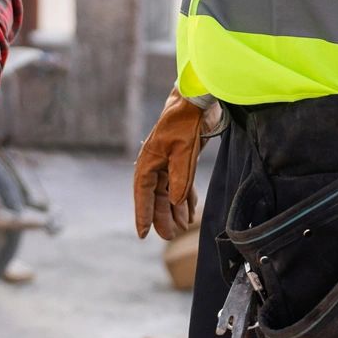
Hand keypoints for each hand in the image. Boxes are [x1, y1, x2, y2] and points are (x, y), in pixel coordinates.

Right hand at [133, 89, 215, 240]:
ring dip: (175, 210)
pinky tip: (190, 210)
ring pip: (169, 192)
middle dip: (162, 217)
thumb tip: (174, 203)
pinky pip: (180, 184)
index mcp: (149, 161)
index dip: (143, 214)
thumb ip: (180, 178)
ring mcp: (168, 162)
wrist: (195, 101)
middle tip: (169, 236)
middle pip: (156, 196)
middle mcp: (156, 164)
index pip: (143, 193)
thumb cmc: (184, 122)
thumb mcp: (183, 151)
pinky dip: (185, 197)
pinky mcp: (182, 160)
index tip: (142, 234)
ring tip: (182, 227)